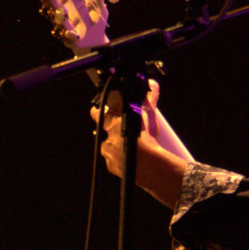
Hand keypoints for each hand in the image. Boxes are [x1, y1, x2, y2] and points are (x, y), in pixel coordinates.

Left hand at [94, 80, 190, 208]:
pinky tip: (130, 157)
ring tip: (129, 144)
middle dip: (106, 126)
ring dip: (114, 143)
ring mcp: (106, 150)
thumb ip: (149, 99)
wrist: (147, 163)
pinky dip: (119, 158)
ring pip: (106, 144)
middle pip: (99, 128)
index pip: (96, 111)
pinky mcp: (110, 164)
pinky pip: (112, 159)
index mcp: (110, 120)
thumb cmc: (146, 137)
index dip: (100, 109)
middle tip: (119, 126)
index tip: (105, 110)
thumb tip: (152, 84)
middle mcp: (104, 134)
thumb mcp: (149, 115)